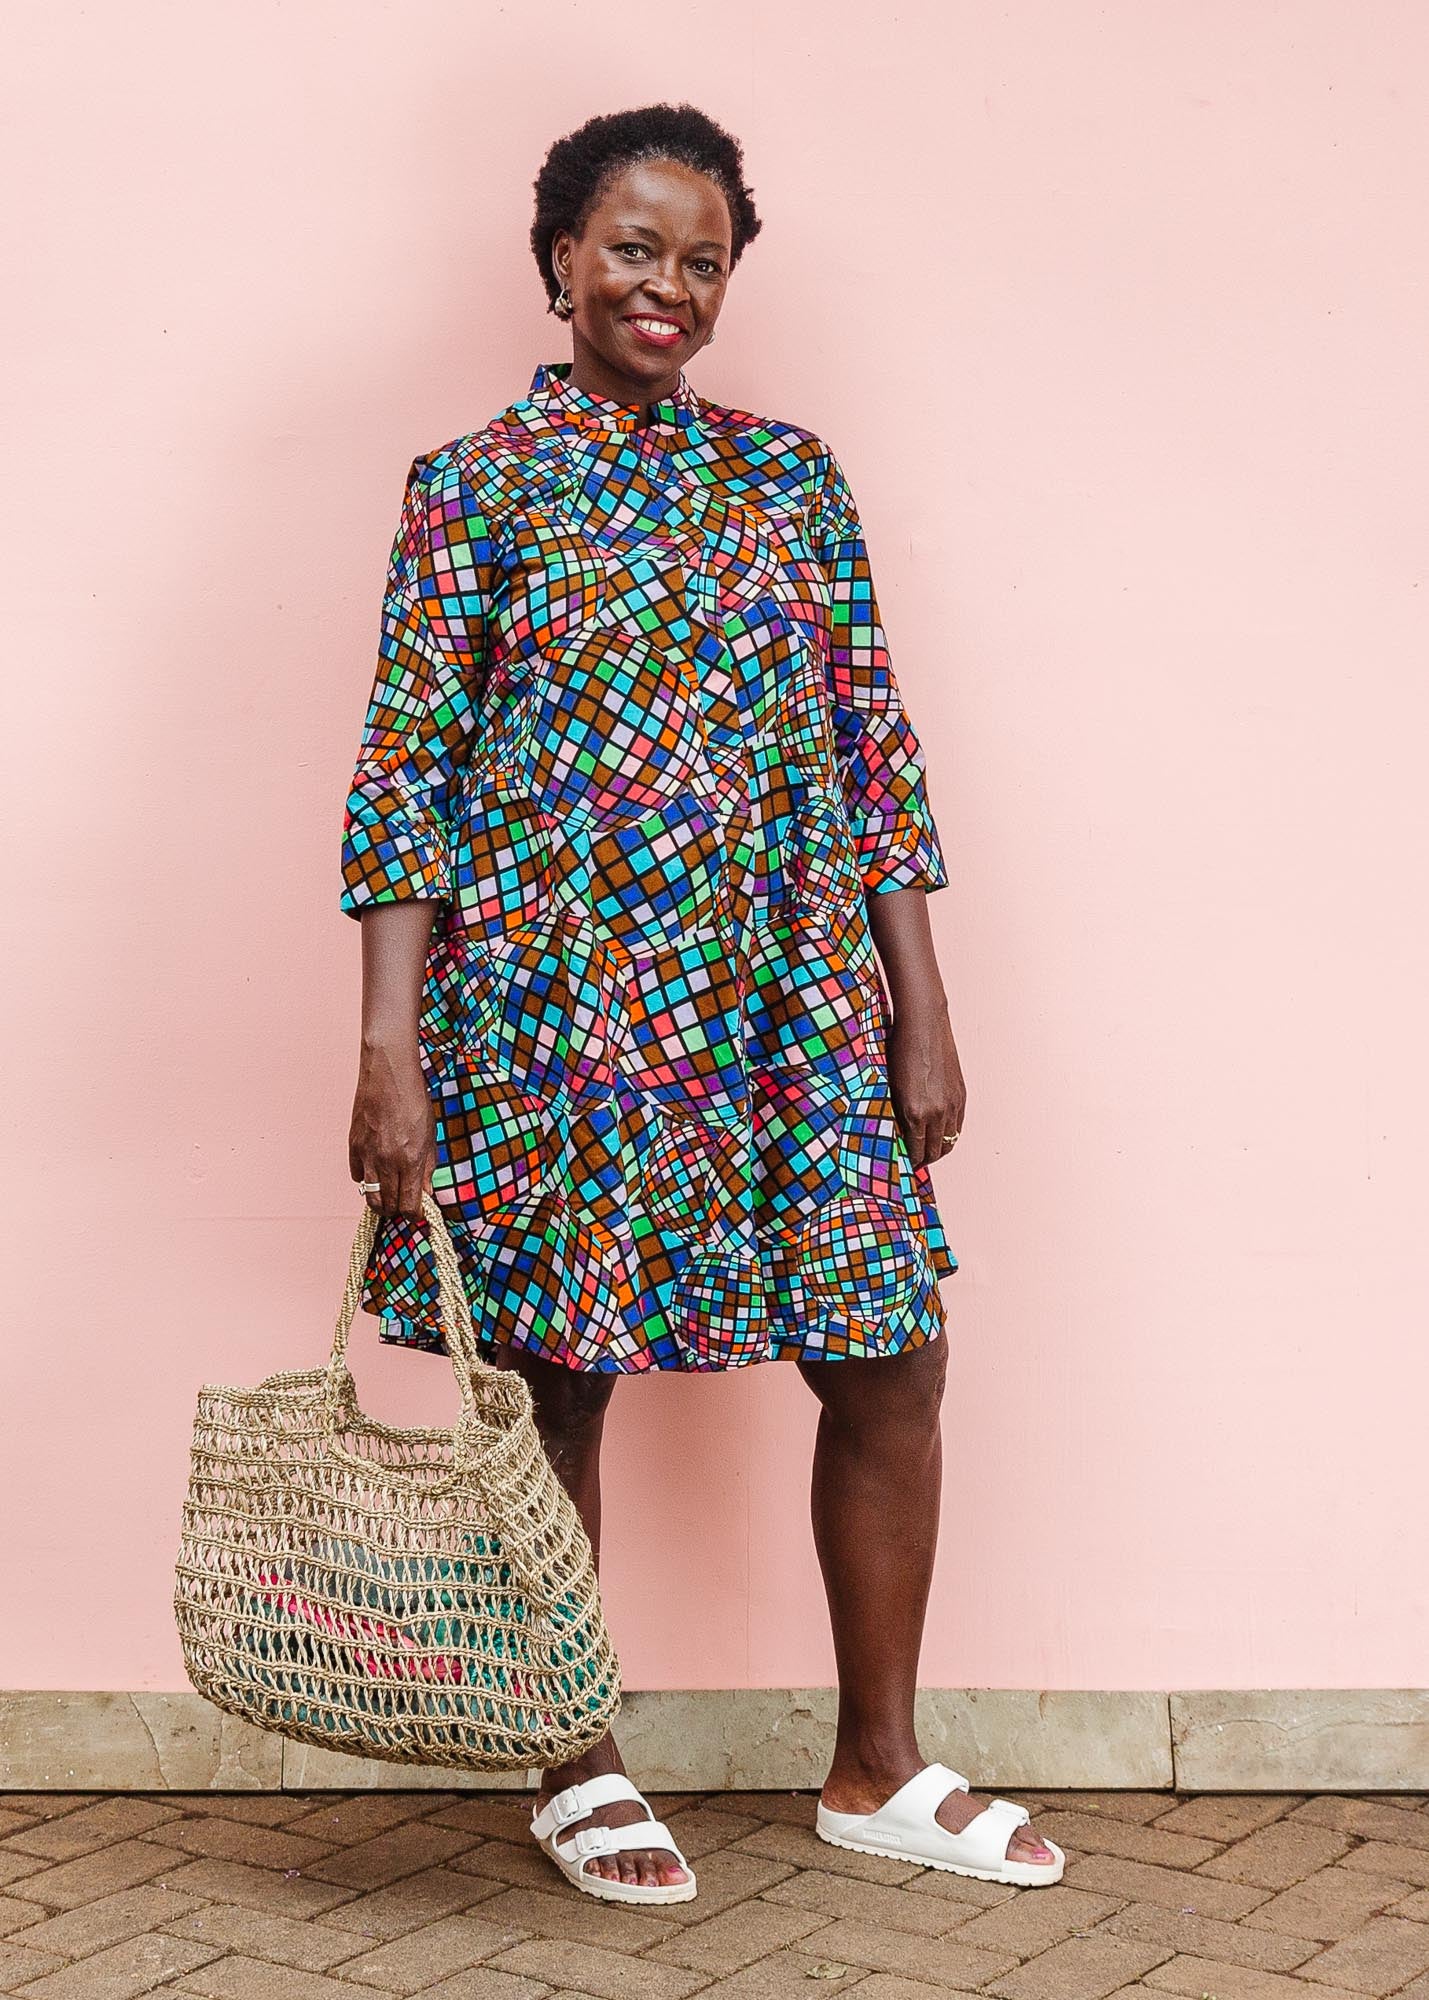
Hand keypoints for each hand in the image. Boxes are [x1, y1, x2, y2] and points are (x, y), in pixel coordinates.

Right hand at [347, 1036, 435, 1218]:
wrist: (388, 1075)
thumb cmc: (414, 1101)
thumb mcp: (430, 1135)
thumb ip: (427, 1167)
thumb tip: (426, 1193)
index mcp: (410, 1160)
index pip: (410, 1205)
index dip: (415, 1215)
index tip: (419, 1213)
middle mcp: (387, 1162)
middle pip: (388, 1206)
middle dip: (398, 1211)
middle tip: (404, 1204)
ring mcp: (367, 1155)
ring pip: (369, 1197)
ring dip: (381, 1201)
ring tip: (390, 1195)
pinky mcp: (353, 1146)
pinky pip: (358, 1177)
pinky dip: (366, 1181)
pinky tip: (376, 1172)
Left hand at [886, 998, 966, 1169]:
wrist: (923, 1025)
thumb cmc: (899, 1052)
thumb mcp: (890, 1087)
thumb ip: (896, 1114)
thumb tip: (897, 1133)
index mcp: (916, 1113)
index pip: (916, 1151)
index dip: (910, 1161)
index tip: (904, 1163)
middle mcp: (937, 1112)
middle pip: (935, 1151)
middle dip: (925, 1159)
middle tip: (915, 1161)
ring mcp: (952, 1104)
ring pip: (949, 1141)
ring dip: (939, 1149)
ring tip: (928, 1151)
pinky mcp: (961, 1094)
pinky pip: (957, 1125)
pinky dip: (949, 1134)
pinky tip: (940, 1133)